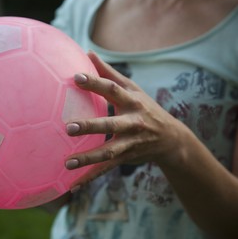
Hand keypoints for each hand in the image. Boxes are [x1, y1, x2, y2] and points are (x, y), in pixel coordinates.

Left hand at [65, 52, 184, 185]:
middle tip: (68, 127)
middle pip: (111, 124)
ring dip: (89, 159)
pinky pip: (106, 169)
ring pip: (109, 152)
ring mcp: (130, 143)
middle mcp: (132, 123)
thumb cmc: (146, 108)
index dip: (95, 83)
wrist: (171, 139)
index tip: (76, 77)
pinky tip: (72, 185)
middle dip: (91, 126)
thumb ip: (109, 73)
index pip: (112, 90)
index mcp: (132, 102)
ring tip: (67, 163)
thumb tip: (88, 53)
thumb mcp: (133, 89)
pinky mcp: (126, 158)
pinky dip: (90, 178)